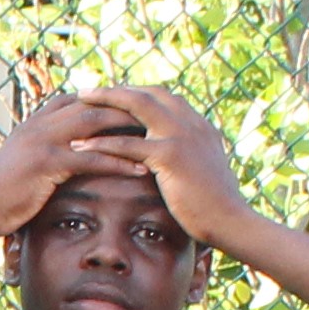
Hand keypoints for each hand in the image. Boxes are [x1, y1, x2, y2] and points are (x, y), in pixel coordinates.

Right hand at [0, 94, 155, 240]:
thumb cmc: (1, 194)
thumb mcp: (20, 162)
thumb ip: (41, 150)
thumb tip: (68, 152)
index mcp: (32, 123)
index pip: (74, 99)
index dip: (104, 100)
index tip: (130, 108)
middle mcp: (37, 125)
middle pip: (90, 105)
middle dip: (124, 108)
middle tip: (153, 117)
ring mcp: (41, 141)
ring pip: (93, 124)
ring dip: (126, 128)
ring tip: (155, 136)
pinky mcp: (46, 163)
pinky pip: (91, 158)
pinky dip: (118, 162)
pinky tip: (140, 170)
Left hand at [80, 84, 260, 250]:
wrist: (230, 220)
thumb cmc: (213, 203)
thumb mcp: (202, 169)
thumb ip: (189, 154)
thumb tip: (172, 156)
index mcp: (198, 125)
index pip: (163, 96)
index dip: (135, 92)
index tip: (110, 93)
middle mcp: (192, 123)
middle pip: (148, 93)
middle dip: (115, 89)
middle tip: (86, 91)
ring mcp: (182, 135)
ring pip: (137, 107)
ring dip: (105, 102)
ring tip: (78, 102)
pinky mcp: (171, 155)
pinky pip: (128, 144)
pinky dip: (101, 144)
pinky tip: (79, 146)